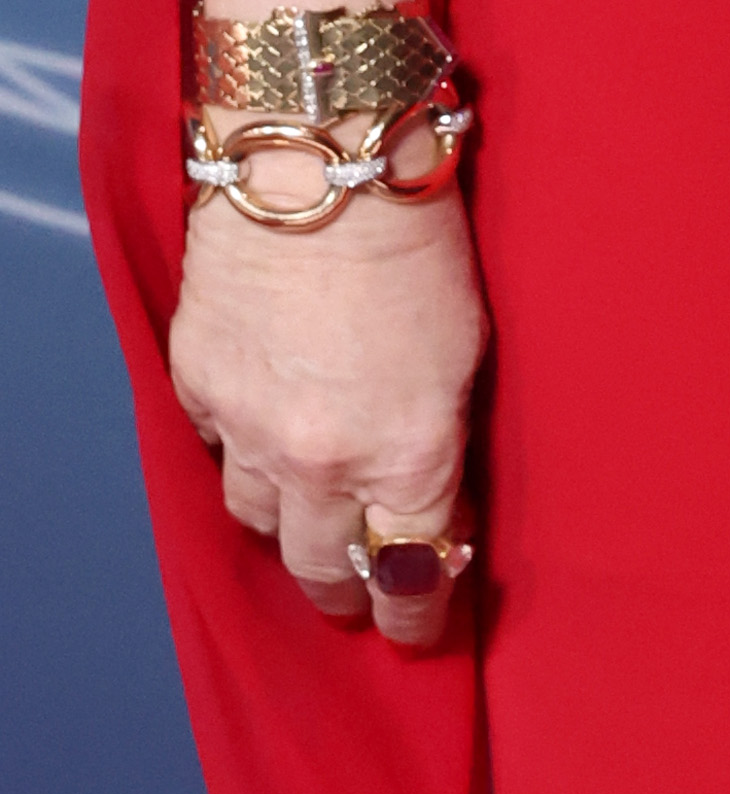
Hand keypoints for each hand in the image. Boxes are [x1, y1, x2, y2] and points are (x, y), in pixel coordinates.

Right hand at [168, 174, 487, 650]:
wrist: (321, 165)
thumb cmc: (423, 243)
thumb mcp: (466, 353)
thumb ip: (439, 440)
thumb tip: (428, 498)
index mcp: (411, 454)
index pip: (411, 573)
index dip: (415, 615)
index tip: (419, 628)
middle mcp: (324, 462)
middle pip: (324, 570)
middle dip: (347, 591)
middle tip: (360, 594)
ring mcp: (250, 430)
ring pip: (259, 522)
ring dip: (288, 524)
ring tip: (309, 516)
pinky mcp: (199, 388)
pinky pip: (218, 452)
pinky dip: (243, 451)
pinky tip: (266, 430)